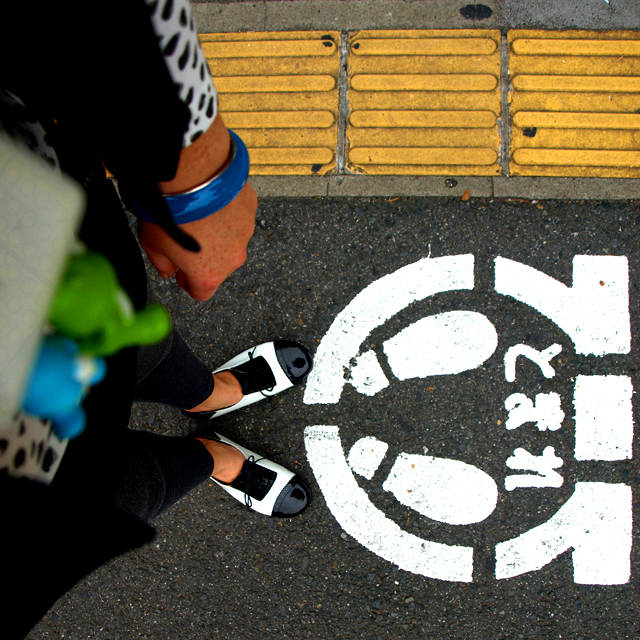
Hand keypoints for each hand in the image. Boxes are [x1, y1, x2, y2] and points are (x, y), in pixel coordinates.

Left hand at [138, 181, 256, 300]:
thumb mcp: (152, 243)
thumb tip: (167, 270)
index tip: (181, 272)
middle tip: (185, 236)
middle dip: (205, 255)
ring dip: (218, 232)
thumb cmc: (171, 210)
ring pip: (231, 240)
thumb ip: (162, 263)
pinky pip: (238, 215)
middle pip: (219, 265)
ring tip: (198, 214)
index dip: (188, 283)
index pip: (202, 292)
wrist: (191, 173)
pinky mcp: (251, 208)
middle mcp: (233, 258)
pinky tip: (209, 199)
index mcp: (208, 275)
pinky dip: (226, 211)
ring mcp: (246, 232)